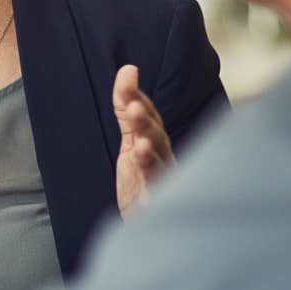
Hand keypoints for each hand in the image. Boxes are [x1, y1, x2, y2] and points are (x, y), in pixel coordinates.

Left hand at [113, 64, 174, 219]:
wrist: (145, 220)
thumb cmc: (142, 177)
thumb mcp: (130, 139)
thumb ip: (126, 109)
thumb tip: (128, 69)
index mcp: (156, 142)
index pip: (148, 115)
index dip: (137, 96)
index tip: (127, 74)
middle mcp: (163, 158)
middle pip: (157, 137)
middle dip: (146, 122)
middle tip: (134, 107)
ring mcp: (162, 181)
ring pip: (159, 164)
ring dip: (150, 151)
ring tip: (140, 142)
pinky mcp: (155, 204)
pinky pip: (156, 193)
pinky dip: (152, 186)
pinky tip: (146, 180)